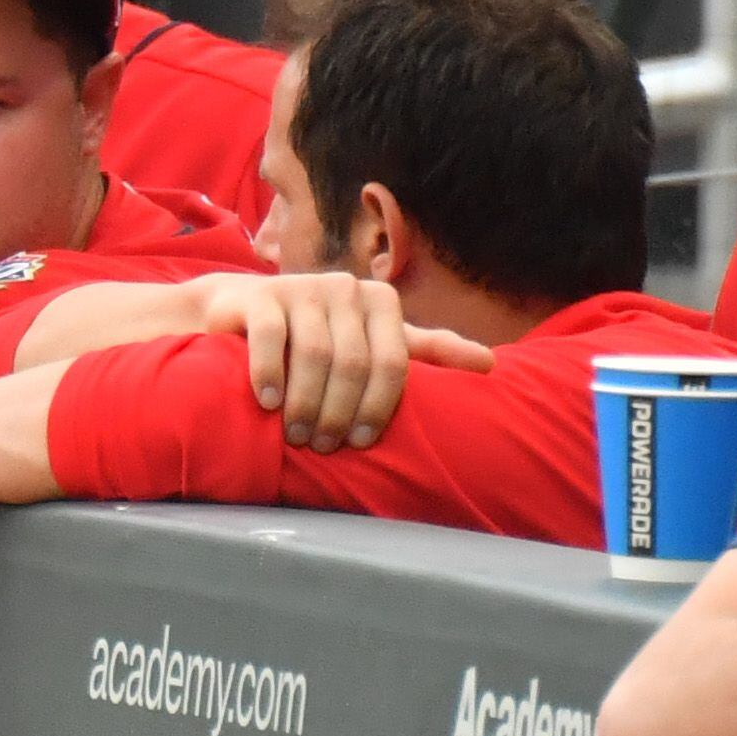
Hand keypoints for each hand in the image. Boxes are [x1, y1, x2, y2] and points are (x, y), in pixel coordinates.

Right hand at [188, 272, 493, 451]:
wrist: (244, 310)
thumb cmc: (322, 335)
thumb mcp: (377, 341)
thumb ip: (429, 350)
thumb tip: (491, 364)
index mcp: (382, 301)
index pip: (393, 363)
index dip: (379, 407)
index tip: (361, 443)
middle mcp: (347, 288)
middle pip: (353, 364)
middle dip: (339, 412)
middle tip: (324, 447)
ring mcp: (304, 288)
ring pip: (314, 355)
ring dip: (306, 404)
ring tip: (297, 436)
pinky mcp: (263, 296)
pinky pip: (272, 339)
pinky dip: (270, 375)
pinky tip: (269, 403)